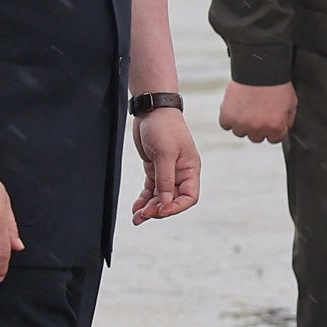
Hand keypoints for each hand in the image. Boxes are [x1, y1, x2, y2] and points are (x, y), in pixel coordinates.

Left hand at [131, 106, 201, 223]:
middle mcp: (180, 173)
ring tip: (137, 218)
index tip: (160, 211)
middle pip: (173, 200)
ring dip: (149, 208)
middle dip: (159, 209)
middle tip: (144, 215)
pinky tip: (136, 207)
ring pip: (160, 197)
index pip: (189, 197)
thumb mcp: (165, 153)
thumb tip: (166, 203)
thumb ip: (166, 179)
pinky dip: (144, 199)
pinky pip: (151, 189)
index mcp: (190, 169)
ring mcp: (167, 171)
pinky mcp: (154, 168)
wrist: (151, 109)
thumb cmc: (164, 126)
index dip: (176, 207)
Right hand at [219, 81, 296, 144]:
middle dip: (258, 127)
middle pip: (256, 137)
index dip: (273, 129)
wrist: (260, 68)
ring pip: (240, 132)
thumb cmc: (277, 83)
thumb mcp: (291, 103)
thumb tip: (283, 129)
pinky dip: (229, 118)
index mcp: (275, 126)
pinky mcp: (227, 115)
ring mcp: (241, 123)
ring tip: (246, 108)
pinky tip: (236, 108)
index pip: (274, 139)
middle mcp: (258, 128)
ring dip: (242, 123)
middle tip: (257, 112)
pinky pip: (226, 124)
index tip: (270, 120)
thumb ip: (287, 120)